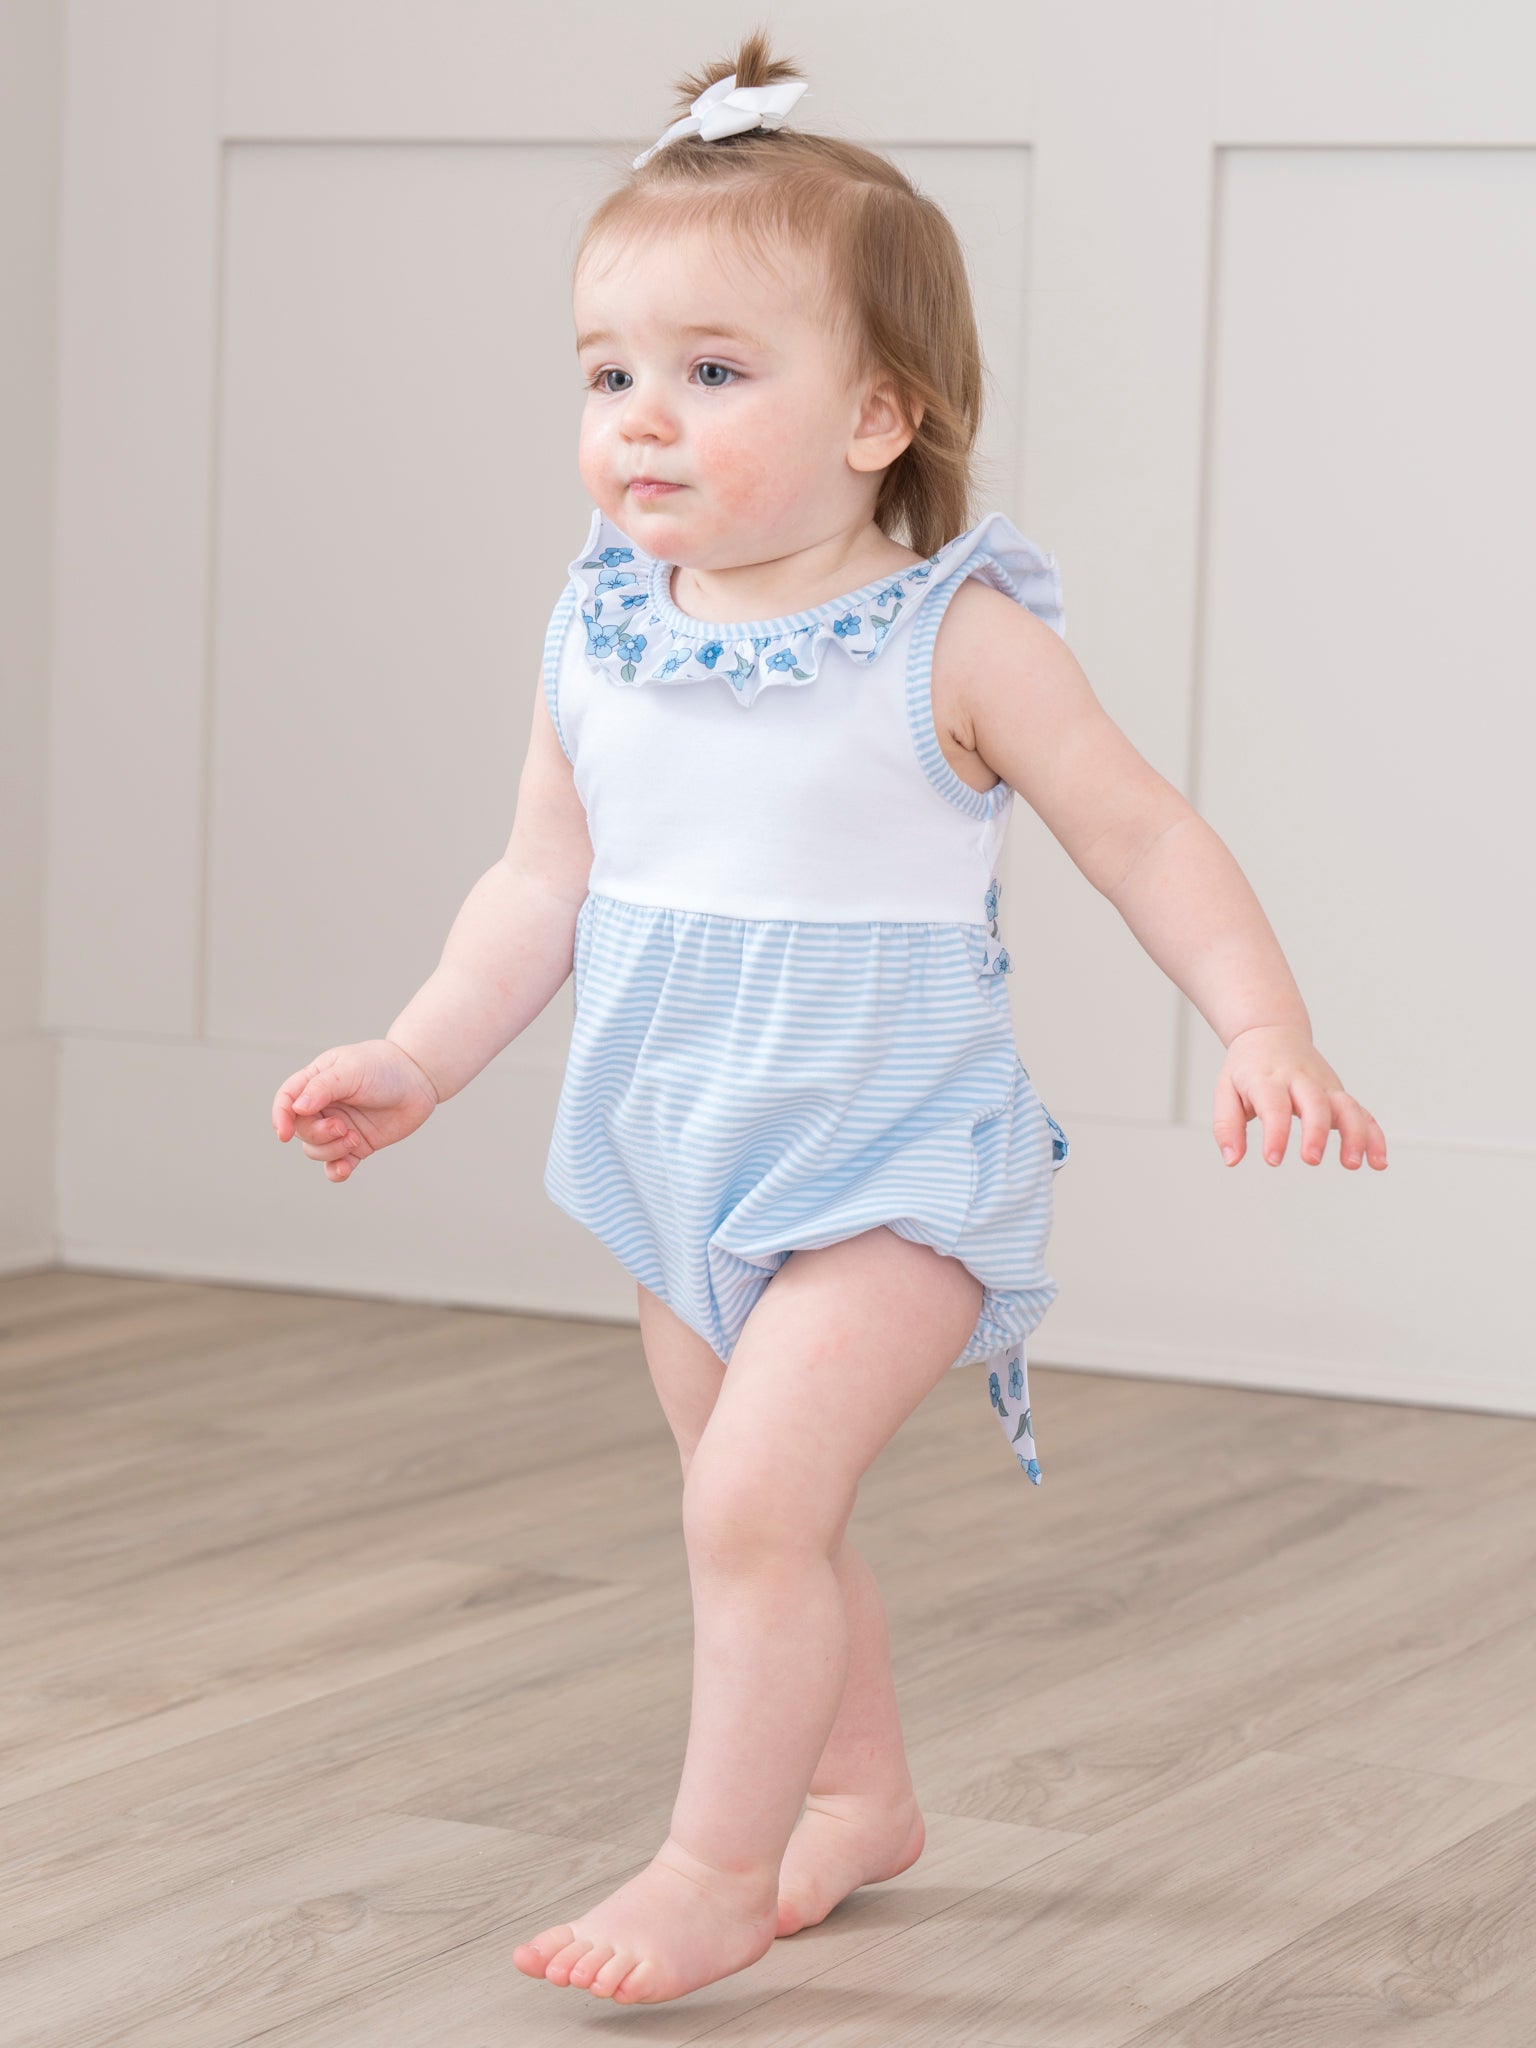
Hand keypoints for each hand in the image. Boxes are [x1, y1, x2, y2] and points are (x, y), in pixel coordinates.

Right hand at [271, 1038, 438, 1182]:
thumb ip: (323, 1088)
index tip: (285, 1133)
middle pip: (302, 1130)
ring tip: (354, 1138)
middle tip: (342, 1127)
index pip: (286, 1100)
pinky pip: (337, 1165)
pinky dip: (336, 1171)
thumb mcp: (351, 1070)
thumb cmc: (383, 1067)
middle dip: (318, 1134)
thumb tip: (298, 1109)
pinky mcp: (357, 1144)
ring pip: (317, 1150)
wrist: (419, 1079)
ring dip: (331, 1150)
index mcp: (315, 1082)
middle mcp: (324, 1106)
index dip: (280, 1117)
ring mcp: (339, 1127)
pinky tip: (345, 1169)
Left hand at [1213, 1024, 1386, 1170]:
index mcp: (1268, 1078)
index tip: (1273, 1159)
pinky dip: (1374, 1136)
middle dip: (1316, 1132)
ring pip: (1347, 1106)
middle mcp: (1300, 1080)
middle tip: (1311, 1159)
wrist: (1271, 1031)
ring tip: (1352, 1163)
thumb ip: (1226, 1127)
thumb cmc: (1247, 1066)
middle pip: (1315, 1104)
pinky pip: (1362, 1113)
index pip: (1274, 1106)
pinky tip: (1378, 1161)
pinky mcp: (1338, 1093)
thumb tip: (1232, 1160)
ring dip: (1354, 1135)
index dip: (1276, 1133)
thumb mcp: (1225, 1090)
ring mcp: (1324, 1085)